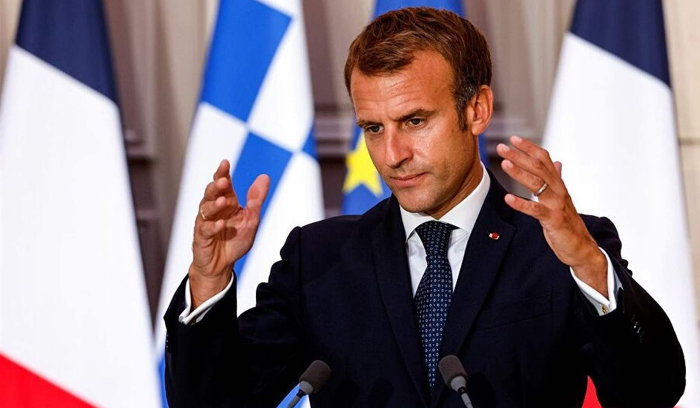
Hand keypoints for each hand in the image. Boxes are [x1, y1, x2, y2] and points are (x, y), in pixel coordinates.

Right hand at [189, 160, 269, 307]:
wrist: (223, 265)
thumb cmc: (234, 240)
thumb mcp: (251, 219)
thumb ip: (256, 199)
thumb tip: (264, 177)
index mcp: (226, 202)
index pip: (222, 183)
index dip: (222, 173)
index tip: (225, 163)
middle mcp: (214, 210)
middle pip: (211, 193)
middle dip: (215, 186)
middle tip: (222, 180)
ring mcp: (206, 222)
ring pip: (206, 209)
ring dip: (214, 204)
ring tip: (223, 200)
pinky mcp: (202, 237)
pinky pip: (206, 229)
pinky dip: (213, 226)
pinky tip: (221, 224)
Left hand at [497, 136, 607, 296]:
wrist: (582, 247)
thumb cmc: (569, 223)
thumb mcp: (562, 198)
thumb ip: (557, 179)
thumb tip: (557, 163)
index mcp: (559, 185)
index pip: (545, 160)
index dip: (530, 148)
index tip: (514, 139)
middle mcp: (559, 191)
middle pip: (539, 168)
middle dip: (520, 156)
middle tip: (502, 147)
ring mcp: (557, 205)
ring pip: (537, 184)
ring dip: (519, 173)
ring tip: (504, 164)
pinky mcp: (553, 220)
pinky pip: (536, 210)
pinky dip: (521, 203)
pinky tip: (508, 198)